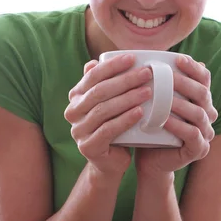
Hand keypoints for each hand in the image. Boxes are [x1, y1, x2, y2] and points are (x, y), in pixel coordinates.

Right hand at [64, 54, 152, 176]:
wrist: (110, 162)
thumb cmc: (114, 127)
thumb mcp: (110, 103)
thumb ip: (105, 83)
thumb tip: (97, 60)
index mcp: (75, 97)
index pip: (92, 76)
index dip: (112, 66)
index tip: (133, 58)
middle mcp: (72, 112)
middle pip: (99, 92)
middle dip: (125, 80)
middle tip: (146, 73)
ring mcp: (78, 131)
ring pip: (104, 110)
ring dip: (127, 98)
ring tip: (148, 91)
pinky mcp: (88, 147)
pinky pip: (108, 130)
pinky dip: (125, 119)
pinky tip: (140, 112)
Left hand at [135, 55, 217, 176]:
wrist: (149, 160)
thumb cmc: (150, 127)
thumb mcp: (151, 103)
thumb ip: (151, 83)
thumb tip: (133, 57)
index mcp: (199, 100)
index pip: (203, 78)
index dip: (193, 67)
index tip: (177, 58)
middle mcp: (207, 114)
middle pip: (202, 93)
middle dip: (185, 83)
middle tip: (166, 76)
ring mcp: (205, 133)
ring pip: (199, 113)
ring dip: (180, 104)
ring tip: (162, 98)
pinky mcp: (199, 149)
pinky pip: (193, 135)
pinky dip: (179, 126)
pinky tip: (164, 120)